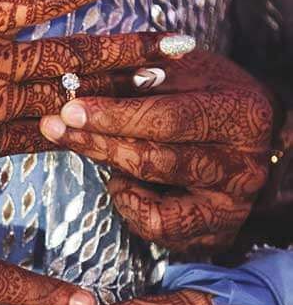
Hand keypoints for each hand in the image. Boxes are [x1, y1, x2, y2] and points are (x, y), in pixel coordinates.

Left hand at [40, 50, 274, 250]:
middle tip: (53, 127)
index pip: (168, 119)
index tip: (70, 109)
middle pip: (155, 161)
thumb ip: (139, 76)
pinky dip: (131, 206)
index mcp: (240, 115)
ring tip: (99, 151)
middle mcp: (242, 165)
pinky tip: (127, 183)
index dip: (114, 117)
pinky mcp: (215, 232)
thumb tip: (78, 82)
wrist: (252, 136)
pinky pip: (158, 228)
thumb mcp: (184, 72)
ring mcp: (231, 204)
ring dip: (112, 175)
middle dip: (97, 144)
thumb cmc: (209, 96)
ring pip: (154, 199)